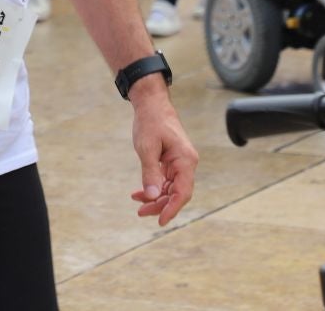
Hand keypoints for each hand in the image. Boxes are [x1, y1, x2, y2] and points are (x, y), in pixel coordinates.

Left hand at [129, 81, 197, 226]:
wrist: (151, 103)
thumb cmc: (150, 122)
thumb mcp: (147, 148)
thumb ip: (150, 173)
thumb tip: (152, 196)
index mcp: (186, 160)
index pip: (183, 192)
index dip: (172, 209)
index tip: (160, 221)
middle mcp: (186, 163)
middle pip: (177, 193)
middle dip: (159, 205)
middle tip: (140, 212)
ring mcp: (180, 162)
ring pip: (170, 189)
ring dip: (155, 198)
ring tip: (137, 203)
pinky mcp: (172, 161)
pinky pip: (165, 180)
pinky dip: (154, 187)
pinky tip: (139, 193)